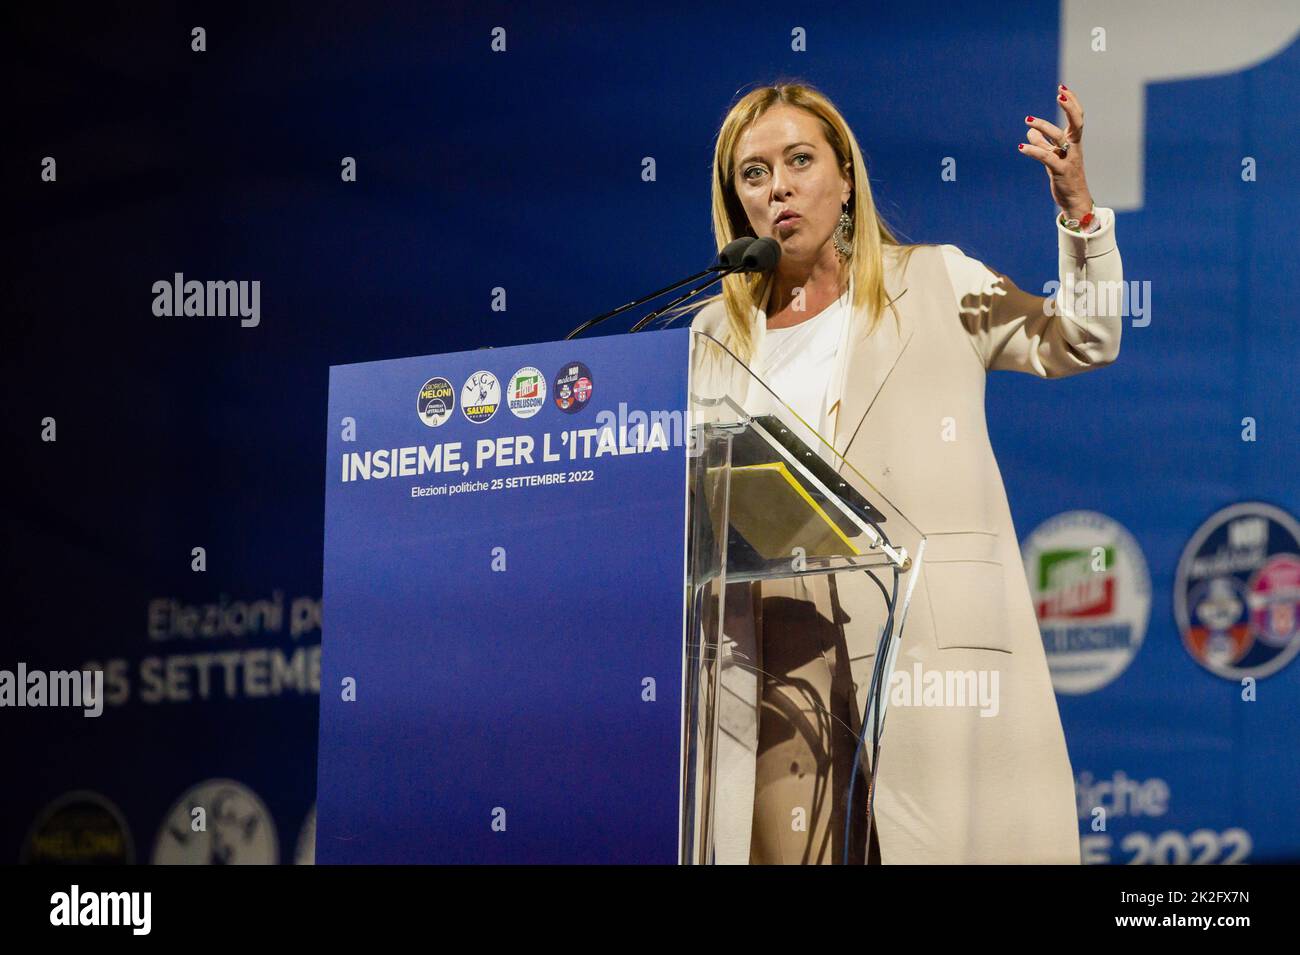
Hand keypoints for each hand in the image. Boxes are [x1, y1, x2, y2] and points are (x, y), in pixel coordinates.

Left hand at [1019, 84, 1092, 220]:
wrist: (1074, 201)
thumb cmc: (1064, 177)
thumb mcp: (1052, 158)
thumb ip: (1042, 144)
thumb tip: (1030, 130)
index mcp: (1074, 143)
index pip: (1077, 118)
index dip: (1072, 103)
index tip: (1062, 88)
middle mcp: (1074, 149)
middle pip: (1077, 123)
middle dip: (1070, 107)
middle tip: (1059, 94)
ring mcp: (1069, 160)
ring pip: (1059, 138)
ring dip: (1044, 127)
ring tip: (1028, 121)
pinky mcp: (1060, 172)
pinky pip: (1047, 158)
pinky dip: (1034, 150)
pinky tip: (1021, 146)